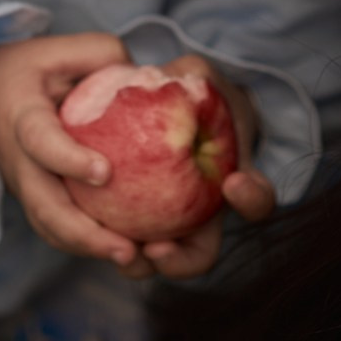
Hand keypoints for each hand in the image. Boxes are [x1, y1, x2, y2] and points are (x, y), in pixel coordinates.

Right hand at [0, 33, 150, 268]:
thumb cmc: (27, 69)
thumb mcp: (58, 49)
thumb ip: (100, 55)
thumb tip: (146, 77)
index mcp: (20, 114)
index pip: (38, 140)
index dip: (67, 159)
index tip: (104, 173)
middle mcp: (17, 158)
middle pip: (42, 205)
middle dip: (83, 233)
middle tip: (126, 248)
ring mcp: (23, 184)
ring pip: (48, 227)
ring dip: (87, 248)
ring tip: (132, 258)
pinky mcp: (34, 198)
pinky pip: (56, 229)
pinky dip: (87, 245)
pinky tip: (126, 251)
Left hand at [118, 53, 270, 278]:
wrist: (153, 108)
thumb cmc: (182, 90)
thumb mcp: (195, 76)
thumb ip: (194, 80)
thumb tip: (182, 80)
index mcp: (232, 184)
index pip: (256, 202)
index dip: (251, 199)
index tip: (233, 182)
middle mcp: (202, 217)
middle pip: (199, 257)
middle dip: (180, 262)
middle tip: (156, 249)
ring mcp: (165, 226)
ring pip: (155, 260)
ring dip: (138, 264)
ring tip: (122, 252)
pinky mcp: (125, 222)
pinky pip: (114, 238)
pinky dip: (102, 239)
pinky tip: (84, 226)